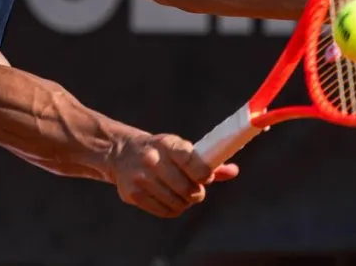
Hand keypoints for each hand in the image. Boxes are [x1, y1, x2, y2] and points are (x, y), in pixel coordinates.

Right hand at [109, 133, 238, 217]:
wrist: (121, 153)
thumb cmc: (160, 151)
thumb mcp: (179, 148)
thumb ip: (205, 161)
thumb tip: (234, 171)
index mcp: (167, 143)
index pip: (191, 161)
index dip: (204, 174)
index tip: (206, 177)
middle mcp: (152, 159)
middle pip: (186, 188)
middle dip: (196, 192)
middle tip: (195, 190)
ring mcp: (141, 177)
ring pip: (176, 202)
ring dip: (184, 202)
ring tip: (182, 195)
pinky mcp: (133, 194)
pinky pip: (164, 211)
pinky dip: (172, 209)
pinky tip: (170, 200)